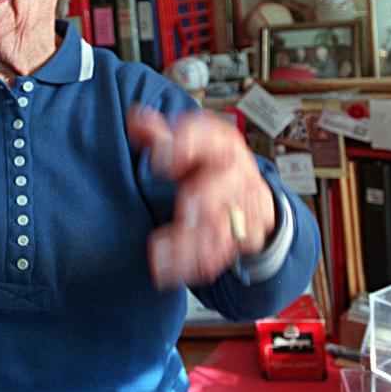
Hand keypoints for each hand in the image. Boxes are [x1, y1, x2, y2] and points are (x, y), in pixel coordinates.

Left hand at [127, 105, 274, 289]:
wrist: (255, 195)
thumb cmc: (216, 164)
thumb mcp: (194, 142)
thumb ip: (161, 134)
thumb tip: (135, 118)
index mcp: (221, 145)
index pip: (207, 139)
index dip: (184, 146)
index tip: (161, 158)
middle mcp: (233, 177)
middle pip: (220, 188)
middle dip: (204, 199)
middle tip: (186, 210)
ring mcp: (238, 210)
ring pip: (218, 229)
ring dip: (190, 245)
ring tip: (160, 257)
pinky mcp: (237, 240)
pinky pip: (217, 255)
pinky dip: (194, 266)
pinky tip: (169, 272)